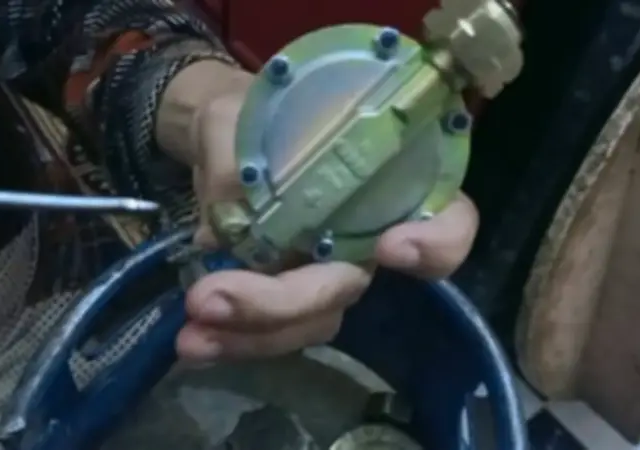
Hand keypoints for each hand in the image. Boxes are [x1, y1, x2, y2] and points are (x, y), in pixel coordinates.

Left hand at [158, 62, 477, 361]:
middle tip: (212, 299)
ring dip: (250, 335)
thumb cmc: (250, 115)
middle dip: (285, 302)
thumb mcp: (235, 113)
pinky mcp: (289, 298)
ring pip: (311, 321)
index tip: (390, 246)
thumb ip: (233, 153)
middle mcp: (367, 237)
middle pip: (351, 285)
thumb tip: (227, 215)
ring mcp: (327, 273)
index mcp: (385, 181)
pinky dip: (232, 342)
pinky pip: (274, 333)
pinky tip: (192, 343)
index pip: (450, 220)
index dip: (437, 244)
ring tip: (190, 335)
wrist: (221, 142)